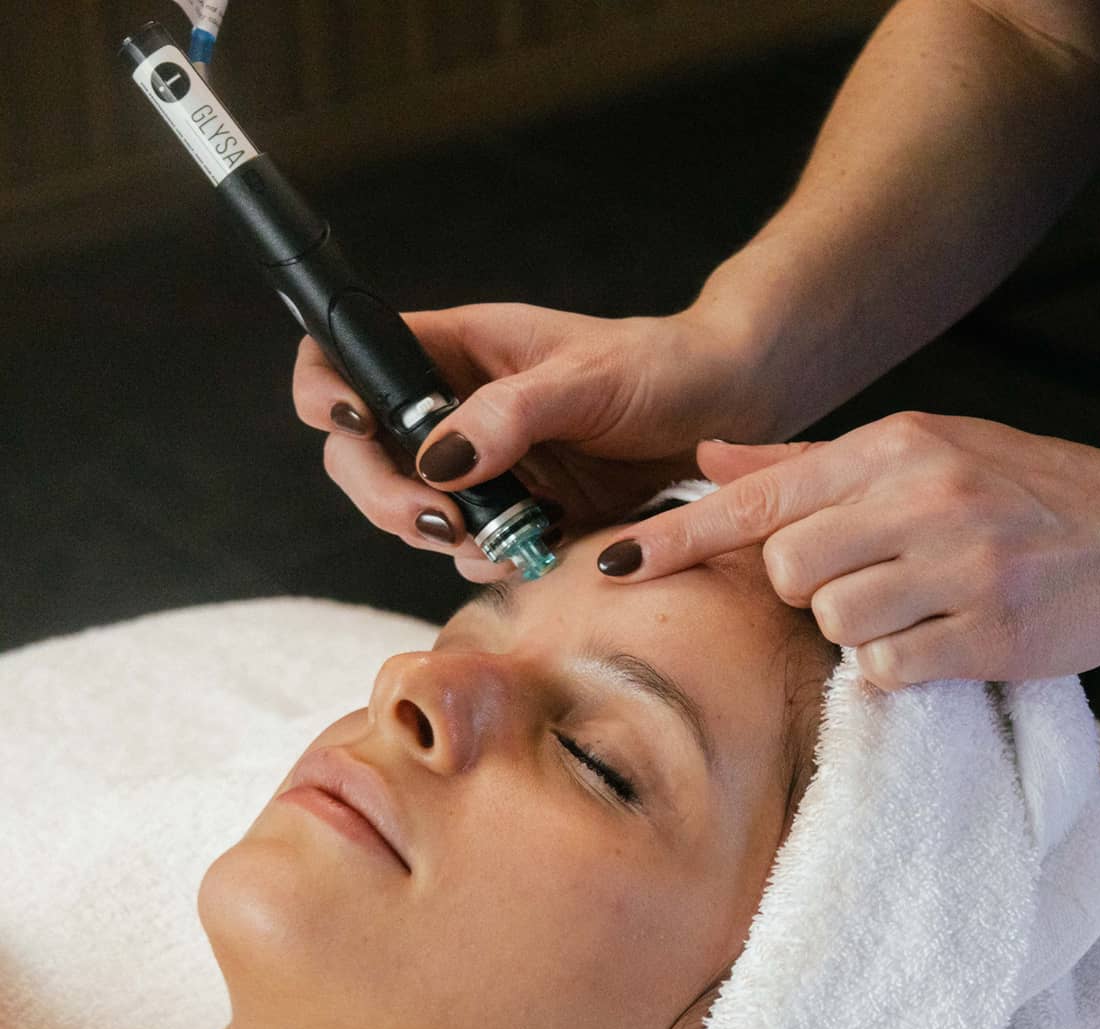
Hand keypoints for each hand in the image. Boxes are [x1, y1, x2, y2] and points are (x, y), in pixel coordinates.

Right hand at [291, 303, 768, 582]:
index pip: (347, 357)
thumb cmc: (660, 369)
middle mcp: (452, 409)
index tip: (359, 426)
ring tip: (506, 538)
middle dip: (385, 496)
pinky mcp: (517, 515)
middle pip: (362, 456)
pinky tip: (536, 551)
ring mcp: (480, 467)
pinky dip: (490, 560)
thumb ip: (510, 416)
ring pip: (412, 513)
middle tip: (441, 523)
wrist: (724, 413)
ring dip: (442, 539)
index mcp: (453, 350)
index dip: (329, 391)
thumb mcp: (587, 378)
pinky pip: (472, 550)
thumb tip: (437, 461)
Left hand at [593, 412, 1099, 686]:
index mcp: (899, 444)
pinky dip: (902, 665)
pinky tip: (946, 638)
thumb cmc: (1032, 490)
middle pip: (788, 566)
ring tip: (918, 605)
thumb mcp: (927, 449)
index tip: (615, 568)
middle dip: (807, 586)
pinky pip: (889, 670)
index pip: (761, 494)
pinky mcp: (988, 635)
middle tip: (868, 577)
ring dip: (859, 628)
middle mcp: (923, 495)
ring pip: (834, 622)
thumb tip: (711, 455)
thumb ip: (812, 462)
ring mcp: (959, 567)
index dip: (680, 537)